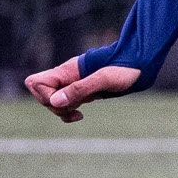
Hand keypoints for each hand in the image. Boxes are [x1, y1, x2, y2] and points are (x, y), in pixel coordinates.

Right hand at [26, 56, 140, 123]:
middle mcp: (66, 76)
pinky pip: (65, 103)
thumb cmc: (127, 68)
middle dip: (53, 106)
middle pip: (42, 94)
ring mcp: (73, 83)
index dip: (45, 96)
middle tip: (75, 108)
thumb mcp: (105, 79)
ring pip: (52, 100)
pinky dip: (68, 112)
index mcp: (67, 71)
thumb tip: (55, 101)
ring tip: (79, 113)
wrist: (142, 63)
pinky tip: (80, 115)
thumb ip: (80, 89)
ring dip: (61, 111)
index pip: (35, 82)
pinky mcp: (82, 90)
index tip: (66, 101)